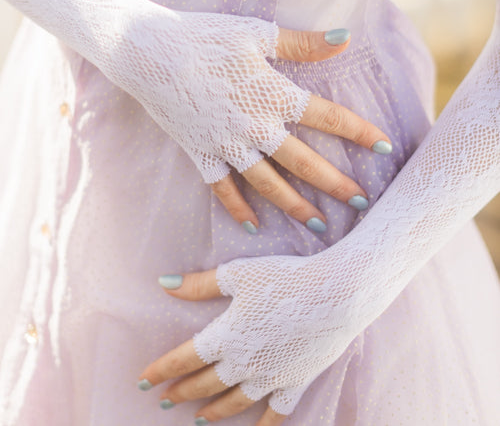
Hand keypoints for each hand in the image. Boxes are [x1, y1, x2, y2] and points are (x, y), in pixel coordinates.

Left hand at [138, 258, 353, 423]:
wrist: (335, 295)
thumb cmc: (285, 278)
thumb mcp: (238, 274)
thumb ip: (200, 285)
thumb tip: (164, 284)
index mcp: (227, 335)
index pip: (185, 358)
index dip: (163, 369)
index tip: (143, 380)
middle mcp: (245, 363)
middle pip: (206, 383)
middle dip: (182, 392)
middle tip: (165, 400)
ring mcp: (271, 377)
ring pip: (235, 402)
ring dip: (214, 411)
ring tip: (199, 418)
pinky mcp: (296, 382)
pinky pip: (276, 414)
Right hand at [210, 26, 391, 230]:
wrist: (146, 51)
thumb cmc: (203, 35)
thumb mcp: (256, 33)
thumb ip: (303, 42)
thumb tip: (346, 38)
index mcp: (274, 95)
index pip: (328, 117)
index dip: (360, 132)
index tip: (386, 147)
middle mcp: (255, 126)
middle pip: (304, 162)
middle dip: (337, 184)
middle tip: (364, 203)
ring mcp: (226, 144)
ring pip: (269, 184)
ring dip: (296, 207)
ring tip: (320, 226)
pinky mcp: (200, 152)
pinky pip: (222, 188)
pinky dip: (237, 208)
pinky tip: (253, 226)